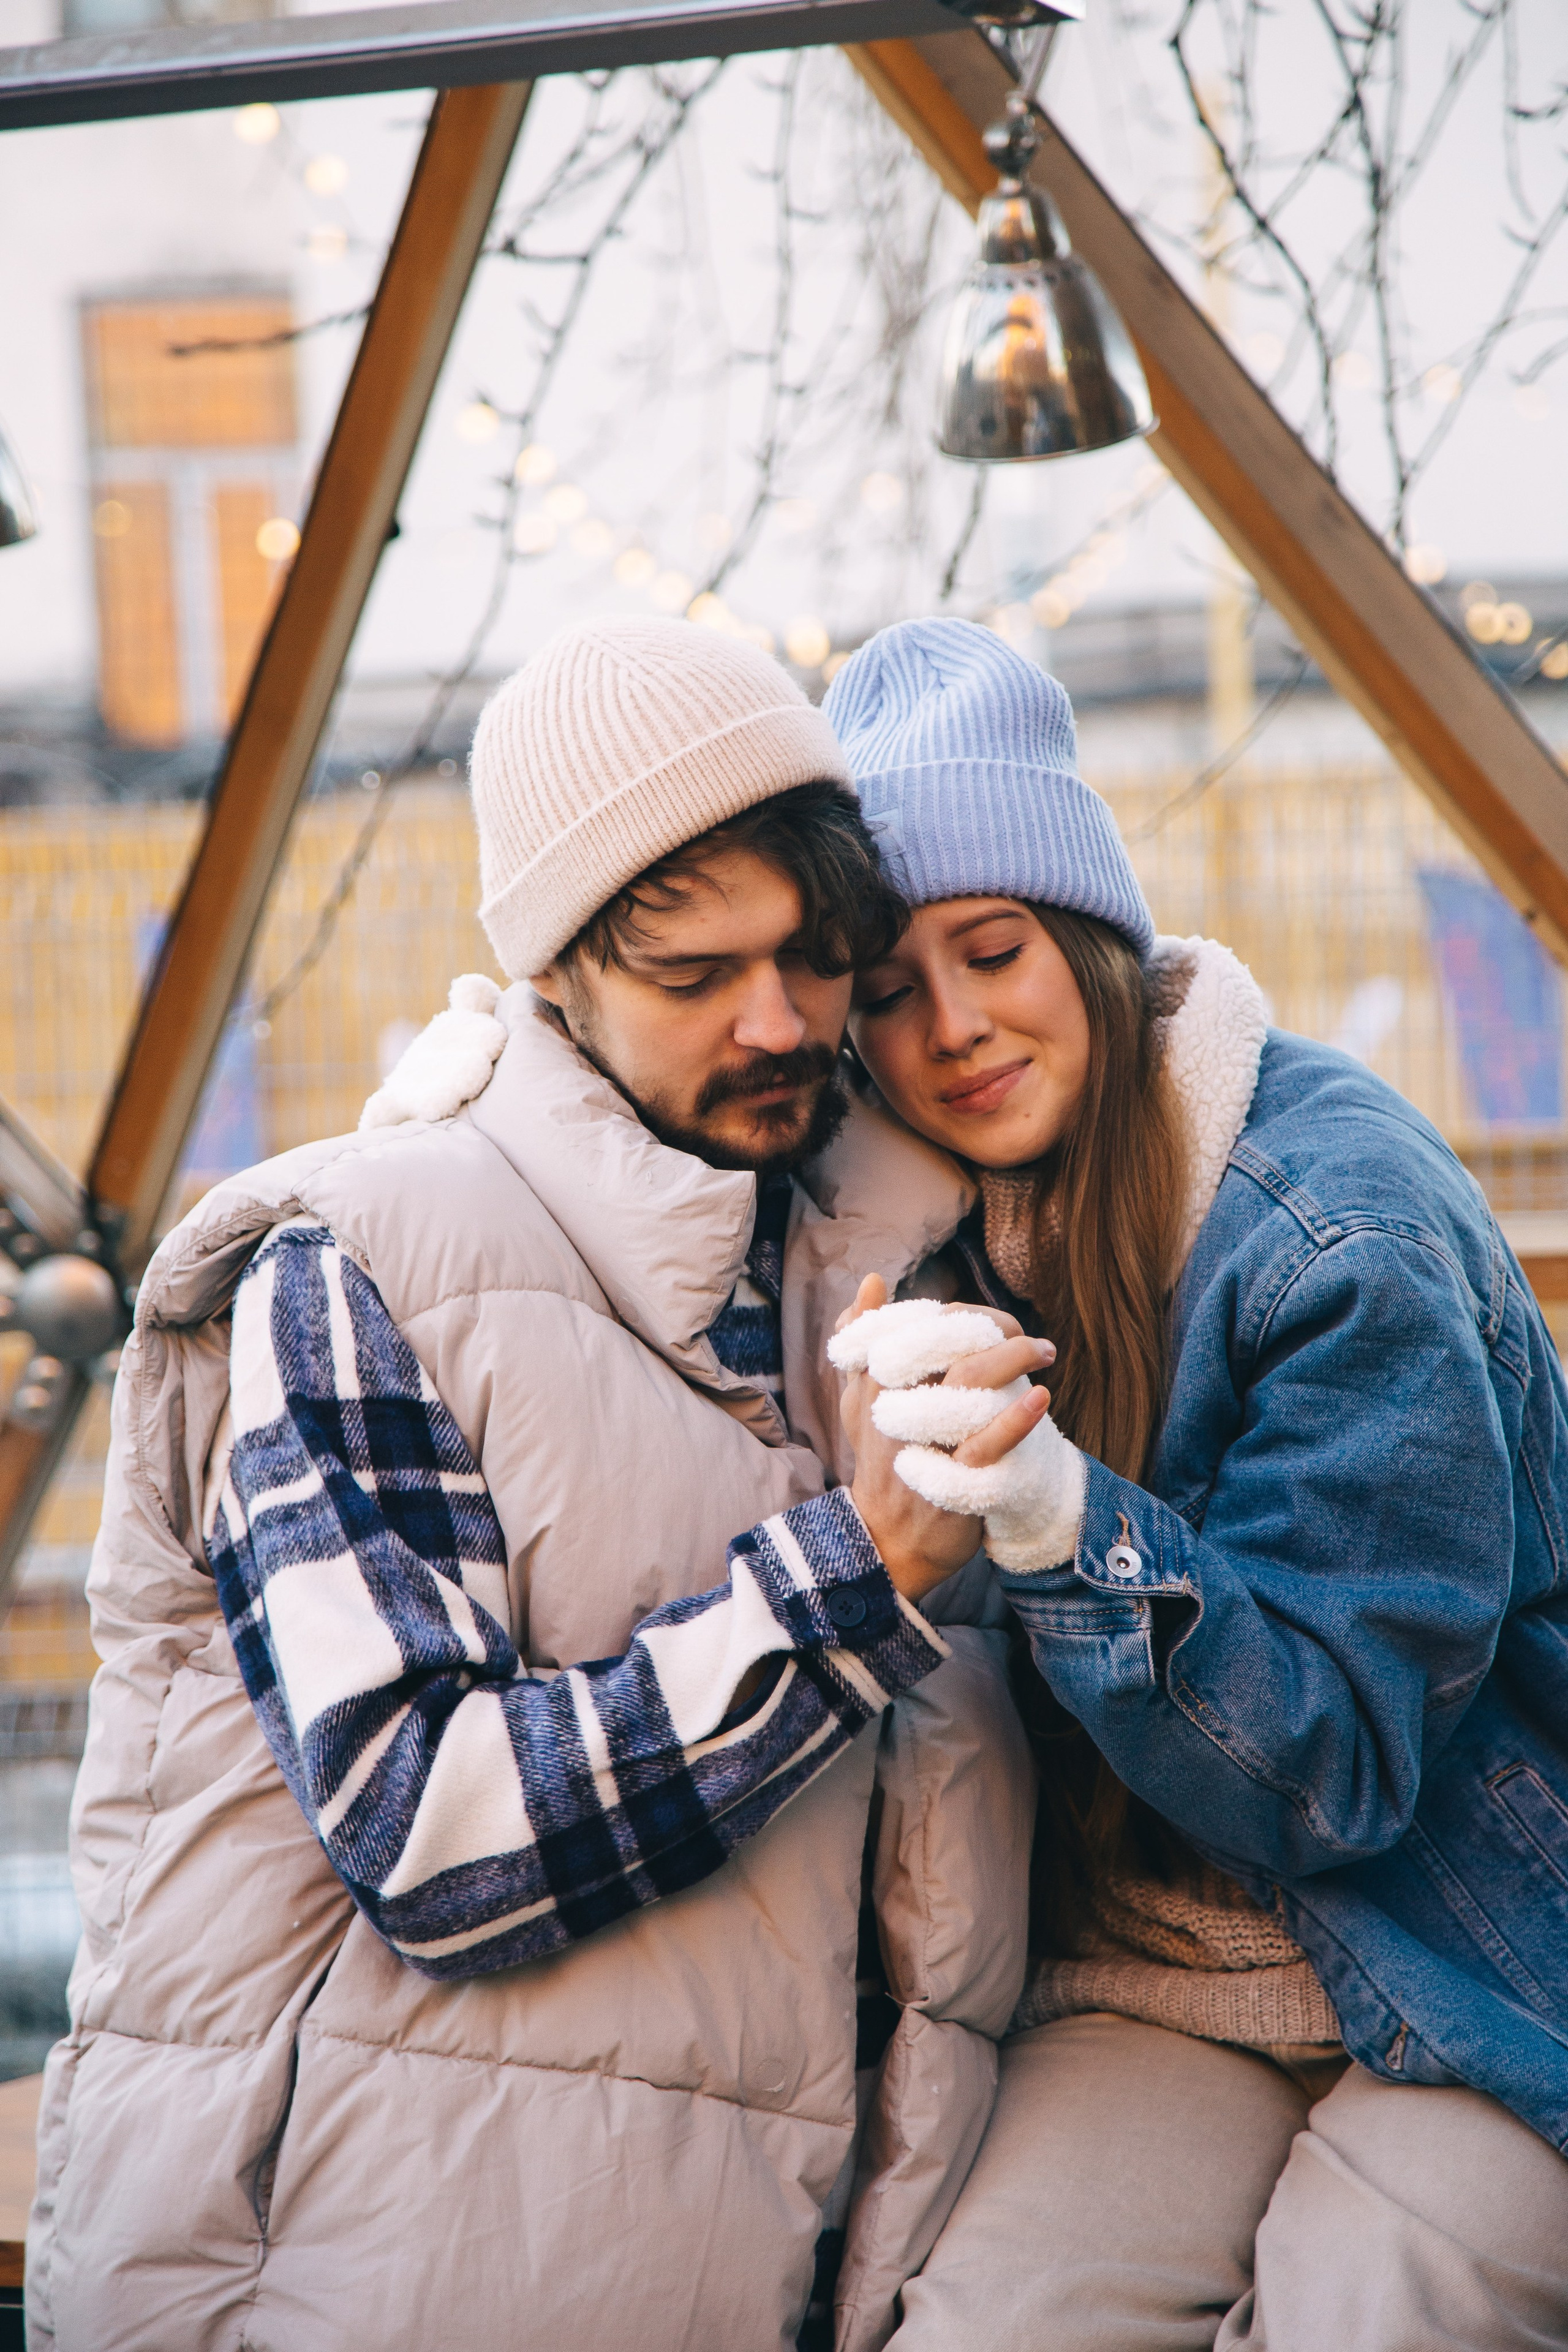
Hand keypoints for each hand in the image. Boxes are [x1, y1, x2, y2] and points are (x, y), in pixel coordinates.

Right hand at [836, 1275, 1055, 1603]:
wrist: (888, 1538)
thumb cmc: (881, 1460)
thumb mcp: (859, 1398)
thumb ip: (862, 1340)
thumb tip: (871, 1280)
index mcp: (876, 1380)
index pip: (919, 1323)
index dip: (961, 1312)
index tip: (991, 1322)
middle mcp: (897, 1405)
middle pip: (945, 1344)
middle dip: (990, 1327)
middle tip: (1026, 1332)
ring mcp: (925, 1442)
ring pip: (967, 1386)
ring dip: (1012, 1360)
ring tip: (1045, 1352)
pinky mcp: (953, 1479)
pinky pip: (986, 1444)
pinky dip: (1015, 1419)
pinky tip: (1042, 1397)